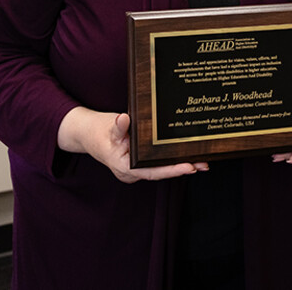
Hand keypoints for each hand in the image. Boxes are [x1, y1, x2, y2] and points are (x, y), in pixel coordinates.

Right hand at [57, 107, 207, 182]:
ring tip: (202, 160)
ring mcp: (136, 170)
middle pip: (160, 172)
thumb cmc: (98, 131)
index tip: (189, 166)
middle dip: (182, 168)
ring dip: (180, 164)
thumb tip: (124, 119)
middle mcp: (131, 173)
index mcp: (124, 168)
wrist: (87, 134)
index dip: (171, 170)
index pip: (152, 172)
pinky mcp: (140, 163)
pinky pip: (158, 163)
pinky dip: (172, 159)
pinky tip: (187, 154)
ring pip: (161, 169)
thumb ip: (117, 126)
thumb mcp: (107, 126)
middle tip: (204, 163)